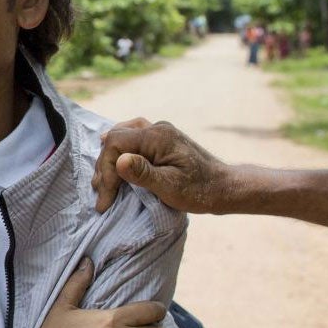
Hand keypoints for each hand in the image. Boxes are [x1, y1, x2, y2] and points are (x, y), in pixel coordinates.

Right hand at [92, 118, 232, 213]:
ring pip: (122, 136)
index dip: (106, 171)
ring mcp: (160, 131)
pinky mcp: (162, 139)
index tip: (106, 199)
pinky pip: (132, 137)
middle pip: (116, 139)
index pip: (116, 144)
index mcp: (157, 137)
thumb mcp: (170, 187)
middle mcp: (157, 128)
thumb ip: (144, 173)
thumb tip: (118, 161)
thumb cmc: (199, 191)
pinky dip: (119, 150)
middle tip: (102, 196)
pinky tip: (115, 159)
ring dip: (109, 158)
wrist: (224, 187)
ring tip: (103, 182)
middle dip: (105, 168)